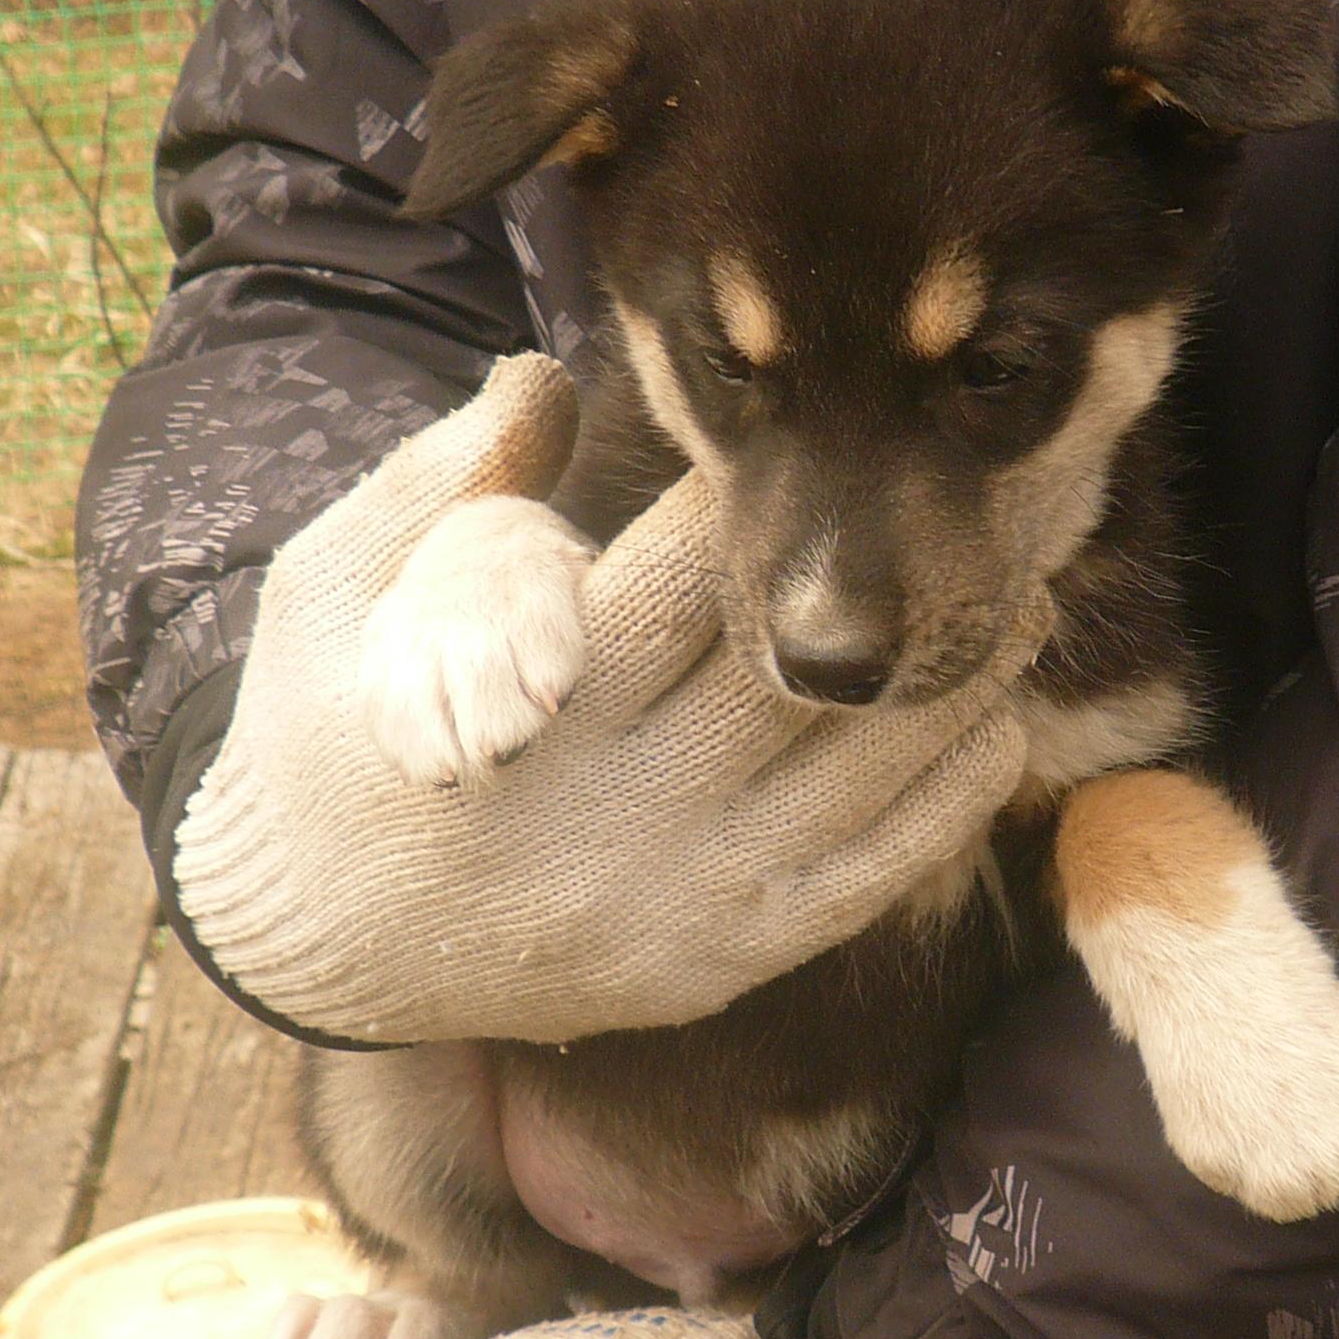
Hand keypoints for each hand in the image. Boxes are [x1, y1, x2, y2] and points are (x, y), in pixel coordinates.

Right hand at [171, 355, 1034, 1045]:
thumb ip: (440, 482)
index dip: (759, 504)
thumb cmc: (322, 739)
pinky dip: (946, 809)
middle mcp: (616, 810)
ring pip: (856, 776)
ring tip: (1027, 603)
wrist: (311, 942)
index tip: (820, 443)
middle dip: (885, 588)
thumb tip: (548, 375)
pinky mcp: (720, 963)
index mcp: (527, 703)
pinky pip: (865, 882)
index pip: (680, 577)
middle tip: (970, 510)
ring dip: (953, 689)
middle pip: (787, 669)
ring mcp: (679, 899)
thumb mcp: (331, 593)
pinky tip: (999, 734)